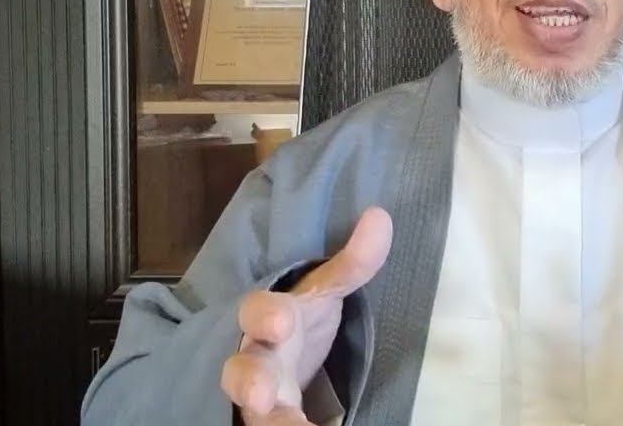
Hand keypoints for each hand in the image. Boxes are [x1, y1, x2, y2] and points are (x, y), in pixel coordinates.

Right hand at [221, 207, 392, 424]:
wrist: (279, 365)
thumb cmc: (300, 324)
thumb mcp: (325, 292)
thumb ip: (350, 263)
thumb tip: (380, 217)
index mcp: (270, 318)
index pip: (258, 310)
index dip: (265, 314)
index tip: (280, 320)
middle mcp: (256, 359)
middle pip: (242, 369)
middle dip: (249, 379)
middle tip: (260, 396)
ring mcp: (256, 396)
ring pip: (250, 411)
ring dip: (269, 422)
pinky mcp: (265, 420)